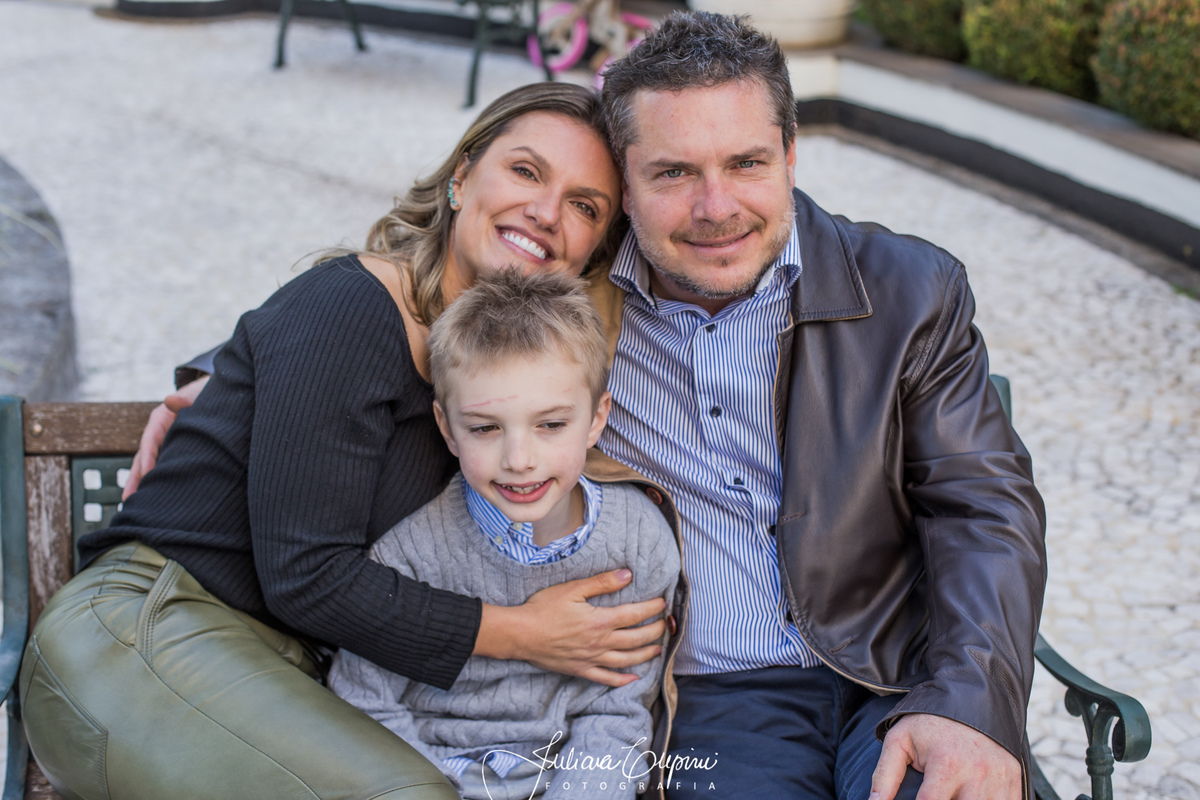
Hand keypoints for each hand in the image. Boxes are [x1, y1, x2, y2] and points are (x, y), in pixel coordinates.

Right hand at [122, 375, 209, 498]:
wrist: (219, 394)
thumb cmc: (205, 393)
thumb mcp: (196, 393)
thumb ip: (185, 398)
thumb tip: (170, 400)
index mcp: (161, 419)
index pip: (150, 440)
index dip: (147, 458)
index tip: (146, 474)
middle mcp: (159, 432)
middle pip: (145, 457)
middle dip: (137, 478)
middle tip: (128, 499)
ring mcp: (166, 442)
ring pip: (152, 465)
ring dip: (145, 483)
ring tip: (136, 504)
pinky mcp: (176, 450)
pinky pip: (166, 466)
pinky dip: (161, 479)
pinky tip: (158, 495)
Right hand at [476, 569, 667, 687]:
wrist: (520, 634)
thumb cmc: (543, 608)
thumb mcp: (573, 589)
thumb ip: (602, 583)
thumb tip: (628, 574)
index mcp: (600, 621)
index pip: (635, 615)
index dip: (652, 609)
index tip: (663, 603)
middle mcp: (600, 643)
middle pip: (636, 639)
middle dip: (655, 631)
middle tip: (665, 625)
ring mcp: (592, 659)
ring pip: (627, 660)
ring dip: (646, 655)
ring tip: (658, 649)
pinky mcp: (581, 670)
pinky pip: (607, 678)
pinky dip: (622, 680)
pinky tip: (633, 678)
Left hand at [872, 714, 1020, 799]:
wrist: (970, 698)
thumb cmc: (929, 722)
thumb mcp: (900, 740)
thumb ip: (885, 775)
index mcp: (947, 764)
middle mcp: (978, 774)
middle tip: (936, 797)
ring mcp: (1001, 779)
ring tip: (952, 796)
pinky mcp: (1015, 781)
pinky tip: (970, 797)